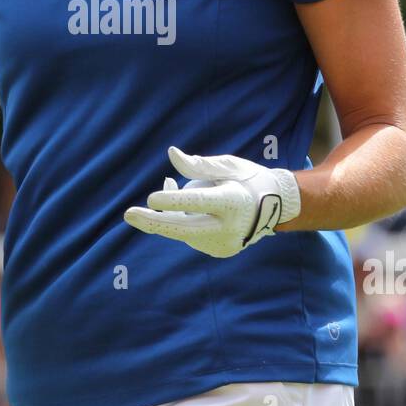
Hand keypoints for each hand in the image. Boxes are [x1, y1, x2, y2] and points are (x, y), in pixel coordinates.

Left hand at [123, 146, 300, 257]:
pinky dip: (180, 221)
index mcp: (233, 201)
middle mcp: (228, 227)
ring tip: (165, 194)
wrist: (277, 208)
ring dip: (169, 213)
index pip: (199, 202)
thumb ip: (198, 165)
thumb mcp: (228, 166)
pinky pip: (190, 235)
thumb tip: (172, 154)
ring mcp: (223, 243)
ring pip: (183, 230)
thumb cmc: (248, 179)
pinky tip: (182, 208)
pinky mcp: (218, 251)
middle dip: (154, 222)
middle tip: (128, 214)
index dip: (174, 200)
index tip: (152, 198)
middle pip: (184, 228)